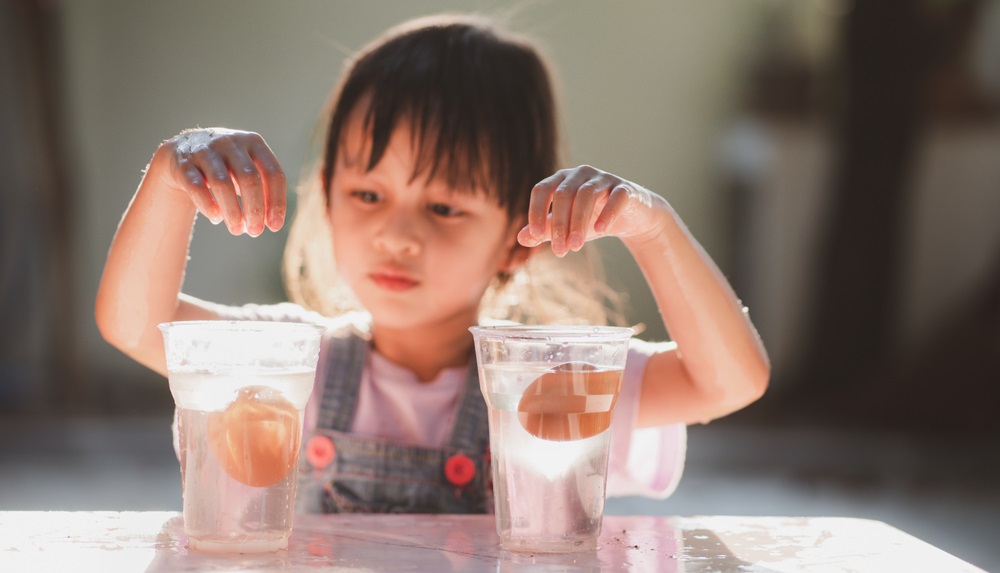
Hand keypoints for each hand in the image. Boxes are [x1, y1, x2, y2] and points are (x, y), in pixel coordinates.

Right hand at [154, 128, 285, 235]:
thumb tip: (272, 222)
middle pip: (249, 178)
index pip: (273, 173)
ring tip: (237, 230)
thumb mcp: (248, 171)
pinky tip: (216, 218)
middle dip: (255, 209)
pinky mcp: (184, 163)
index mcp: (254, 143)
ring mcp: (205, 150)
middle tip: (255, 232)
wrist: (184, 150)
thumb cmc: (227, 167)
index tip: (274, 226)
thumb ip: (263, 192)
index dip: (276, 202)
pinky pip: (196, 187)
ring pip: (222, 183)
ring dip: (232, 211)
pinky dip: (208, 205)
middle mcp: (231, 142)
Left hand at [517, 165, 663, 255]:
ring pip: (586, 194)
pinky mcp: (625, 189)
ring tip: (575, 246)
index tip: (536, 236)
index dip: (536, 211)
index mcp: (561, 180)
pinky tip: (600, 230)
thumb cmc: (591, 219)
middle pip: (564, 194)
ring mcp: (604, 179)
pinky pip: (616, 196)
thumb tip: (521, 238)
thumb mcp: (565, 228)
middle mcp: (580, 174)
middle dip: (560, 224)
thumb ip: (544, 231)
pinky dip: (607, 212)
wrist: (629, 217)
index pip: (542, 189)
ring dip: (579, 222)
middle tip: (560, 251)